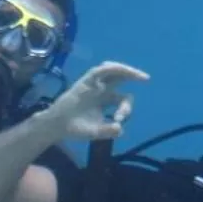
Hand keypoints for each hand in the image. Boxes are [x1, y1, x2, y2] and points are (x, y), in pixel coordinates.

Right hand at [34, 61, 148, 141]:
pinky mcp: (84, 82)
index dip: (126, 107)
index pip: (123, 98)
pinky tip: (118, 69)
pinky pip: (98, 72)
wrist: (57, 127)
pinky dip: (109, 69)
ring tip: (135, 73)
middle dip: (133, 76)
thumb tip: (120, 129)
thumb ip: (108, 131)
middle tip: (146, 79)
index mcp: (107, 100)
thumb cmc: (76, 129)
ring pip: (111, 71)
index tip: (119, 119)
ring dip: (124, 70)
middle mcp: (102, 89)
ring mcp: (93, 85)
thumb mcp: (96, 132)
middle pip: (120, 78)